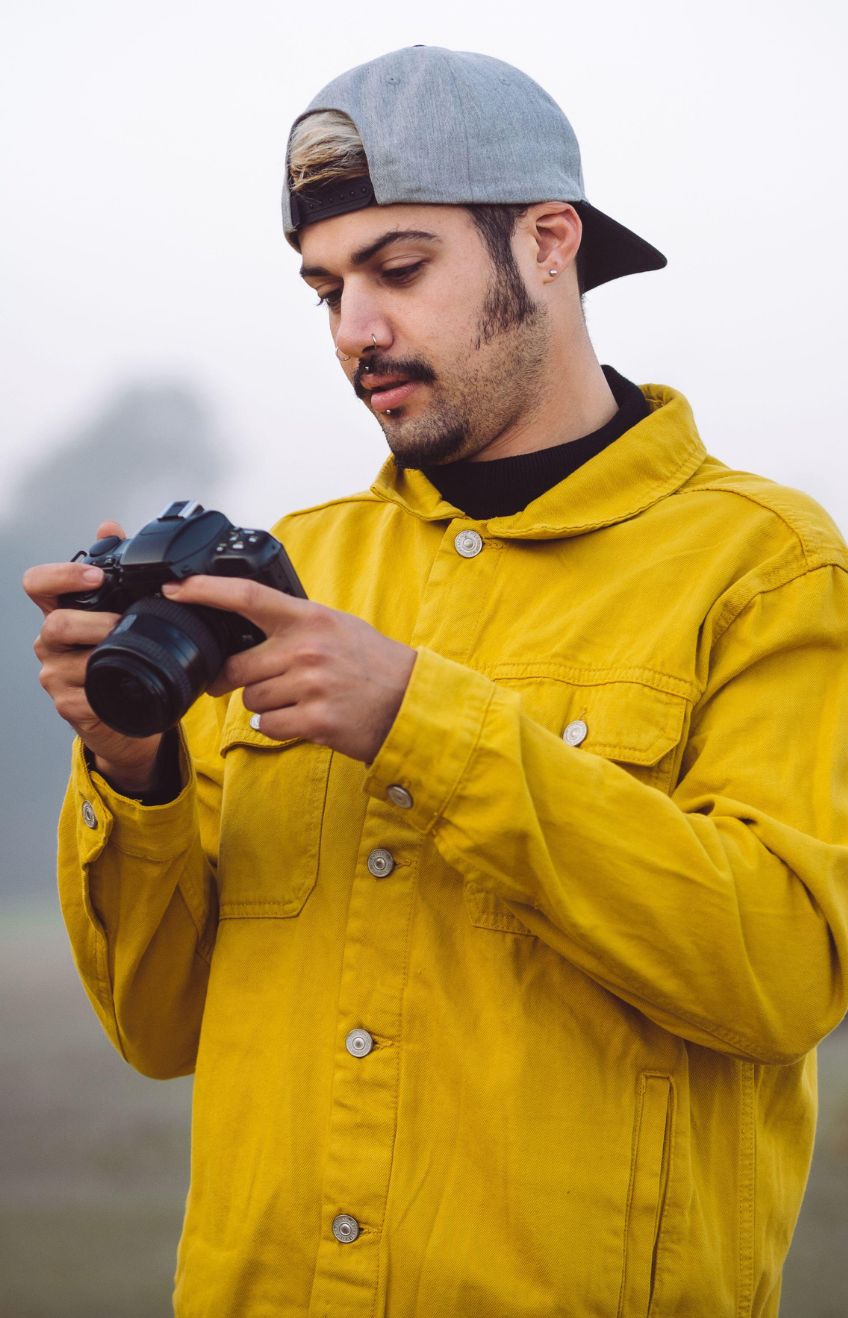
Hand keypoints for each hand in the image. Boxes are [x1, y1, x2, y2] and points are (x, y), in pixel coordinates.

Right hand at [23, 522, 163, 790]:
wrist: (128, 714)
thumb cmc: (121, 658)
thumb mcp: (121, 612)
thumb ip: (116, 570)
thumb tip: (108, 526)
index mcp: (61, 612)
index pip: (38, 584)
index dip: (61, 575)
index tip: (95, 576)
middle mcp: (50, 642)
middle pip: (56, 623)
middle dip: (95, 623)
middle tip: (123, 624)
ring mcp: (54, 675)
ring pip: (71, 661)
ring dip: (105, 655)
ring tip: (133, 655)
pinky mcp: (67, 706)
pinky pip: (84, 695)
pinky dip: (108, 688)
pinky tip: (126, 684)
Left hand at [162, 575, 416, 762]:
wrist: (411, 702)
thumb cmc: (373, 664)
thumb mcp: (336, 626)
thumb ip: (293, 624)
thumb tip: (245, 626)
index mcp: (310, 618)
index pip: (247, 596)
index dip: (205, 591)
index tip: (175, 589)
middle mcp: (306, 649)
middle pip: (237, 668)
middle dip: (232, 680)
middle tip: (241, 682)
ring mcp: (310, 685)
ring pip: (252, 701)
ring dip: (266, 705)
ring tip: (299, 700)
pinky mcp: (314, 720)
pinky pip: (269, 726)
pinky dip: (279, 727)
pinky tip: (304, 718)